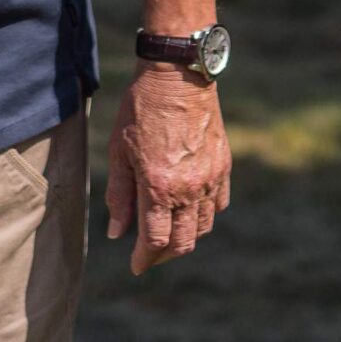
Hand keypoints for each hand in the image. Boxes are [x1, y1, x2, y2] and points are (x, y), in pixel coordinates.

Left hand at [105, 62, 230, 274]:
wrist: (177, 76)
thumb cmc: (140, 110)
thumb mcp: (119, 151)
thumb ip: (119, 196)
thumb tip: (117, 233)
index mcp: (159, 187)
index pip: (155, 240)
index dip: (144, 259)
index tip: (136, 266)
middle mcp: (189, 188)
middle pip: (183, 242)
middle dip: (164, 255)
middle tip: (150, 255)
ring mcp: (210, 178)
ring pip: (203, 227)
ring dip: (185, 237)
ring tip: (169, 232)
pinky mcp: (223, 166)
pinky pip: (219, 204)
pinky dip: (205, 214)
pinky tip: (190, 209)